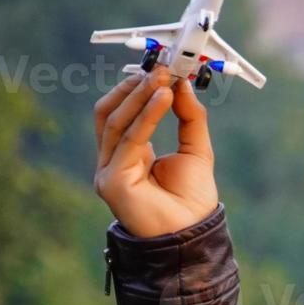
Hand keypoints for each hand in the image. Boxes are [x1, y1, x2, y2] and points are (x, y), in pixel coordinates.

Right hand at [93, 66, 217, 237]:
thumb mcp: (196, 149)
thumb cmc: (192, 200)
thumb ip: (189, 117)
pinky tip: (164, 98)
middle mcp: (112, 162)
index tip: (162, 69)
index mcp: (128, 155)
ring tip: (164, 78)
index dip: (137, 88)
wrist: (193, 235)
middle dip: (133, 87)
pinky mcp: (111, 181)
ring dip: (140, 95)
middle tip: (160, 68)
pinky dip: (147, 115)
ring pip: (115, 122)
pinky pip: (129, 140)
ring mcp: (107, 171)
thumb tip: (181, 83)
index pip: (121, 113)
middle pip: (109, 113)